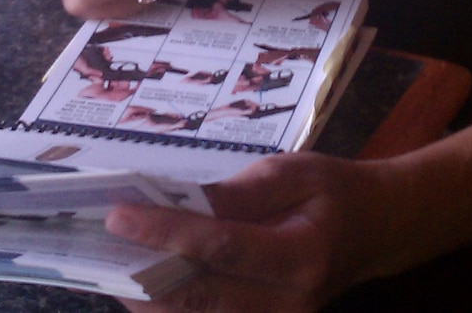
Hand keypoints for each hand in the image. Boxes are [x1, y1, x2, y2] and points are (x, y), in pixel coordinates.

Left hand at [108, 153, 395, 312]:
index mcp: (301, 254)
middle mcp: (289, 304)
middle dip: (140, 275)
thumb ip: (240, 192)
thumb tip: (181, 203)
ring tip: (107, 268)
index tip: (118, 216)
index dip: (165, 233)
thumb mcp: (294, 172)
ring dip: (147, 299)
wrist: (378, 231)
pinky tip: (141, 287)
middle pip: (200, 298)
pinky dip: (170, 309)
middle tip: (94, 251)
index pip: (221, 247)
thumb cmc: (335, 192)